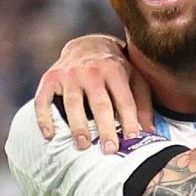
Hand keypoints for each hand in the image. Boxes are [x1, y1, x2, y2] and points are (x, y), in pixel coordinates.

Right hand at [34, 35, 151, 153]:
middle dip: (105, 128)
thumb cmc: (116, 70)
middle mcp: (91, 71)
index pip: (124, 100)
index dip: (129, 120)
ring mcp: (69, 74)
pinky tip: (50, 135)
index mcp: (115, 71)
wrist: (88, 45)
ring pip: (73, 103)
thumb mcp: (135, 80)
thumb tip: (151, 133)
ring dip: (78, 126)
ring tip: (83, 146)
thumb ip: (143, 105)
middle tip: (109, 150)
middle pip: (100, 103)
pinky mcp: (50, 78)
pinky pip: (44, 99)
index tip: (132, 139)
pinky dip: (44, 118)